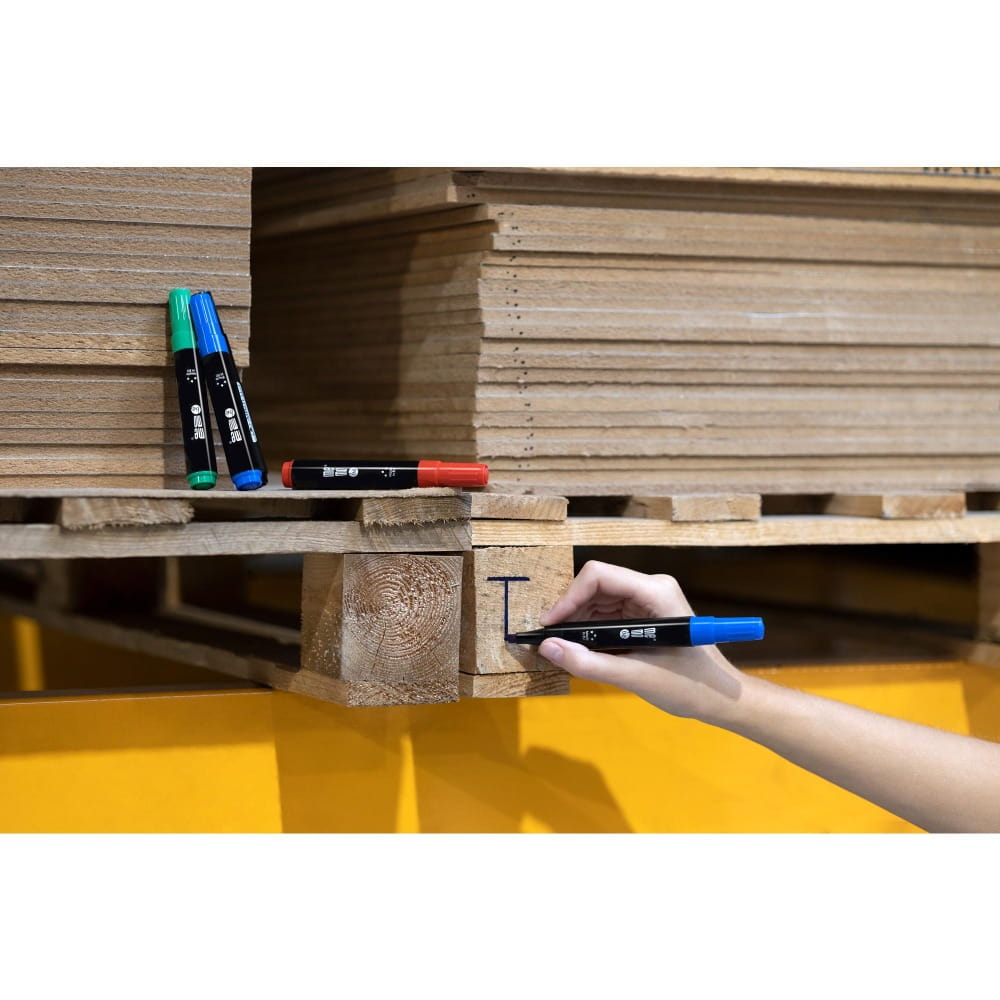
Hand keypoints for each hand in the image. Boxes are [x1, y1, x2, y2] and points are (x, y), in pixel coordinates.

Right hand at [537, 560, 746, 723]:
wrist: (721, 698)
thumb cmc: (690, 687)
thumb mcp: (636, 677)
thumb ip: (590, 663)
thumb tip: (547, 648)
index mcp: (656, 592)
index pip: (599, 576)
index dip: (568, 598)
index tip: (549, 626)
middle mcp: (650, 587)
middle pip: (595, 586)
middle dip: (570, 612)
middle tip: (552, 642)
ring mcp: (647, 598)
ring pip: (597, 599)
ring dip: (578, 622)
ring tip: (566, 649)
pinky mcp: (643, 612)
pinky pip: (606, 612)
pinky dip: (590, 629)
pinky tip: (583, 649)